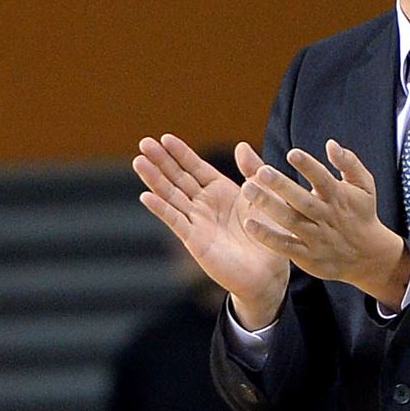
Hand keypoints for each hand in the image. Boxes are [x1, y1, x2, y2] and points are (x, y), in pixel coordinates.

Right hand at [133, 134, 288, 327]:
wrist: (269, 273)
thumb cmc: (270, 236)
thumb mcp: (265, 198)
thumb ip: (253, 172)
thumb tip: (241, 145)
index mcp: (221, 191)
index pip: (195, 167)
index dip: (180, 153)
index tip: (164, 137)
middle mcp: (205, 204)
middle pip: (178, 178)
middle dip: (161, 161)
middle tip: (144, 143)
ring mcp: (197, 222)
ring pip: (171, 196)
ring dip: (155, 180)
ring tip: (139, 162)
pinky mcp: (195, 240)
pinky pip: (175, 221)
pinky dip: (161, 209)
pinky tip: (146, 196)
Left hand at [240, 139, 409, 308]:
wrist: (367, 256)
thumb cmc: (361, 213)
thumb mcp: (364, 186)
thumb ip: (349, 162)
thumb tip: (331, 144)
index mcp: (338, 196)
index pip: (323, 179)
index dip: (309, 166)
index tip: (292, 153)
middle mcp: (326, 216)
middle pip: (302, 200)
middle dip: (282, 186)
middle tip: (261, 171)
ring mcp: (316, 237)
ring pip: (290, 221)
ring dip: (268, 206)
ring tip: (247, 189)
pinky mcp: (306, 255)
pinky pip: (284, 246)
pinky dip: (267, 236)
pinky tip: (248, 224)